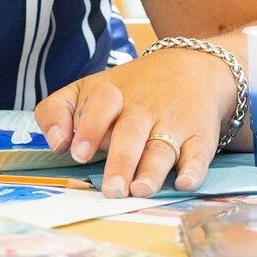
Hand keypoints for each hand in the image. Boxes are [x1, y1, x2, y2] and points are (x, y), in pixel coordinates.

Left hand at [33, 48, 236, 197]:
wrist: (191, 66)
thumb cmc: (129, 89)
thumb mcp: (86, 89)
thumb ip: (56, 111)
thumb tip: (57, 144)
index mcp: (112, 96)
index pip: (100, 104)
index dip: (90, 127)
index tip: (79, 153)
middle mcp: (143, 110)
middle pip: (131, 134)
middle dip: (120, 161)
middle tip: (111, 189)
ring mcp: (173, 123)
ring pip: (161, 148)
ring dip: (151, 170)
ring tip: (139, 190)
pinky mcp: (199, 137)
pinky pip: (199, 155)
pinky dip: (193, 170)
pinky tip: (184, 182)